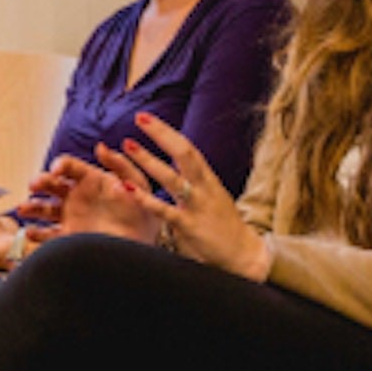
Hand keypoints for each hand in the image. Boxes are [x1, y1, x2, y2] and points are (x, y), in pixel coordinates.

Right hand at [27, 154, 161, 243]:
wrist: (141, 246)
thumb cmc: (142, 213)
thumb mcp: (137, 186)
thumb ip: (121, 166)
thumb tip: (101, 147)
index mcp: (91, 179)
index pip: (70, 166)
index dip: (61, 164)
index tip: (56, 169)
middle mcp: (77, 196)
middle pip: (52, 184)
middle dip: (41, 181)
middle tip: (34, 185)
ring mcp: (70, 216)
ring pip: (44, 208)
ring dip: (32, 206)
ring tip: (23, 209)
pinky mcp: (68, 238)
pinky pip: (47, 235)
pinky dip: (36, 234)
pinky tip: (31, 232)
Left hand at [107, 112, 269, 280]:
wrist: (243, 253)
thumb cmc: (223, 224)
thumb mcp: (212, 194)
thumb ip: (194, 177)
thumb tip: (176, 158)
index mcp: (208, 178)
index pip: (187, 148)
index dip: (166, 131)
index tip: (146, 117)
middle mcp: (204, 187)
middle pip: (183, 153)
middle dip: (161, 134)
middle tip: (140, 118)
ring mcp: (196, 205)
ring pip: (172, 178)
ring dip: (149, 160)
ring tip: (128, 145)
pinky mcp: (189, 226)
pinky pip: (164, 210)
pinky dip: (146, 199)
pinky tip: (128, 189)